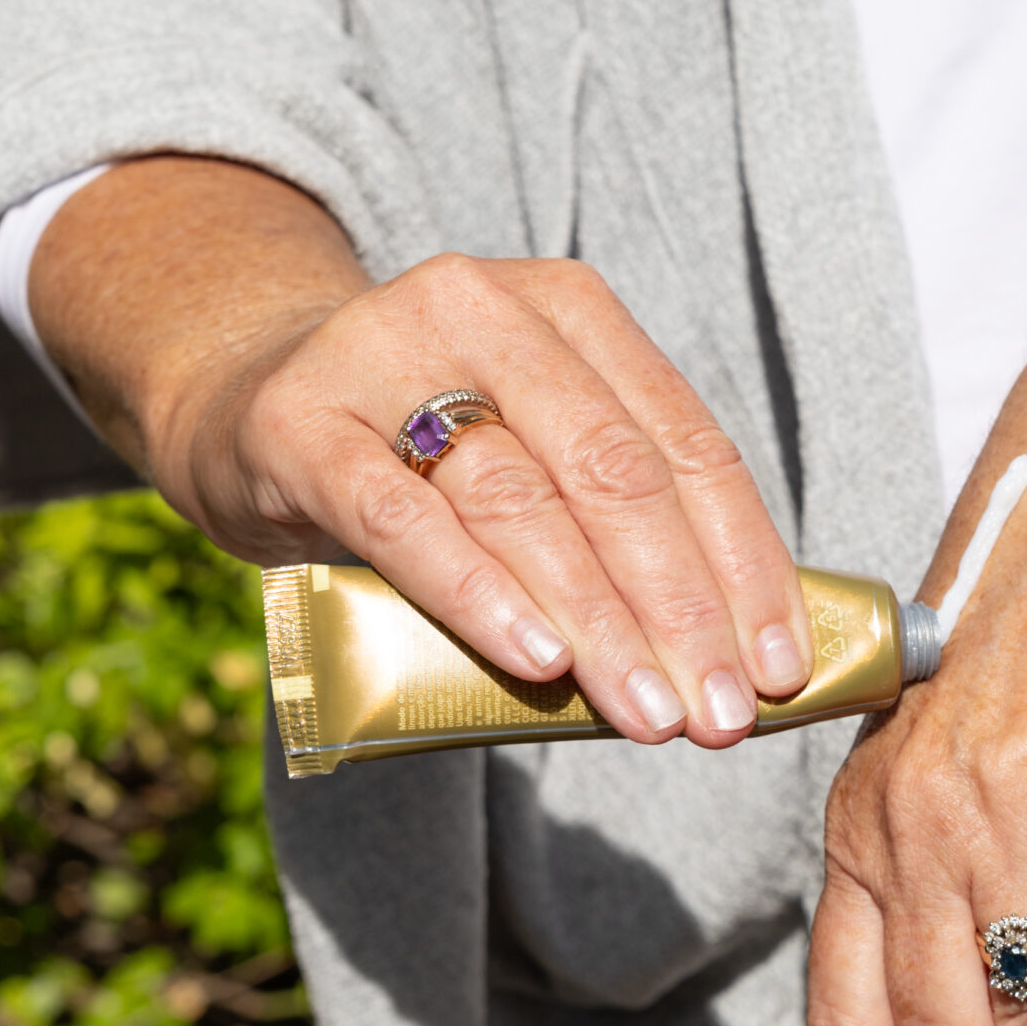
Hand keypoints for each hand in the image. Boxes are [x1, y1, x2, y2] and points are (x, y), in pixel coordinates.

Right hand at [30, 156, 810, 744]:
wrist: (243, 396)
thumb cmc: (422, 452)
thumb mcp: (529, 451)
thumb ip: (615, 521)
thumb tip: (737, 656)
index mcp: (573, 312)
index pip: (688, 445)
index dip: (747, 562)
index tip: (783, 667)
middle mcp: (486, 312)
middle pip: (616, 475)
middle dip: (683, 607)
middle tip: (722, 714)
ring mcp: (384, 357)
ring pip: (522, 501)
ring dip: (599, 620)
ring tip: (649, 713)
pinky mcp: (298, 423)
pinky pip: (402, 519)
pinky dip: (480, 594)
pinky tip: (538, 660)